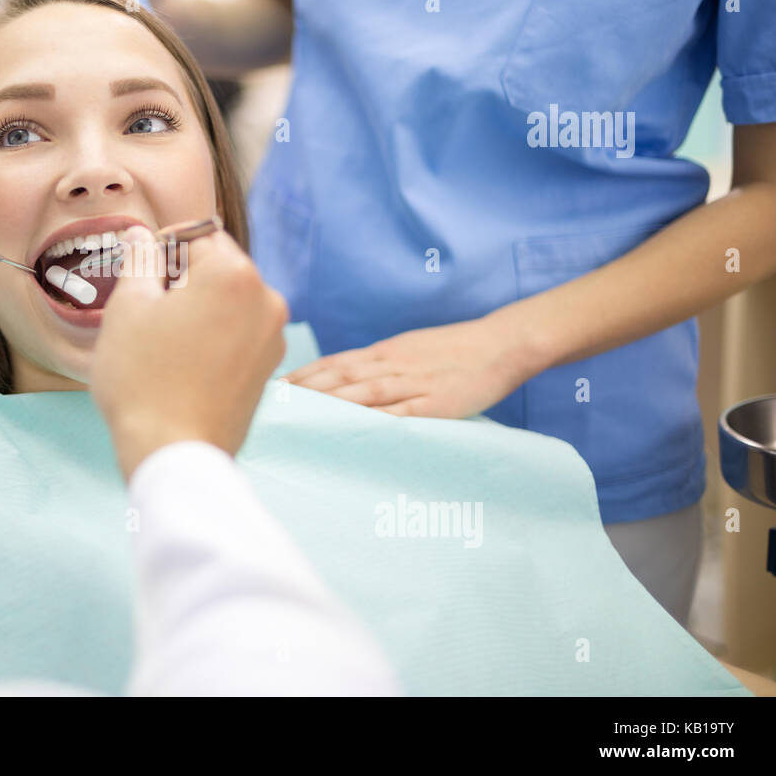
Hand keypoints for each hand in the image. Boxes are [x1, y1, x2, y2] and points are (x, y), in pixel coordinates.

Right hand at [91, 226, 288, 478]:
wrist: (173, 453)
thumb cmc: (143, 380)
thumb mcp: (128, 308)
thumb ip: (139, 261)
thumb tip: (141, 235)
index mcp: (234, 274)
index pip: (194, 234)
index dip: (160, 251)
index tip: (140, 279)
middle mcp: (266, 298)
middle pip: (217, 265)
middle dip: (182, 280)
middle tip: (148, 315)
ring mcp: (273, 336)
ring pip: (228, 300)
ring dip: (199, 308)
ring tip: (165, 344)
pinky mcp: (269, 367)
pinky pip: (239, 332)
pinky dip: (214, 335)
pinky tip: (185, 364)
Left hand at [286, 318, 534, 418]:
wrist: (501, 343)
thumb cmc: (454, 350)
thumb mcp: (409, 349)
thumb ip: (379, 365)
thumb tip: (346, 380)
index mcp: (384, 352)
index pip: (334, 363)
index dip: (303, 375)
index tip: (275, 387)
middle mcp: (392, 365)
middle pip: (340, 378)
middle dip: (305, 392)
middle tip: (274, 405)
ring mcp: (414, 384)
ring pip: (364, 394)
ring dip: (330, 405)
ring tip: (301, 417)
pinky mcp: (436, 404)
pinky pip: (402, 414)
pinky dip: (375, 421)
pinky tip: (354, 431)